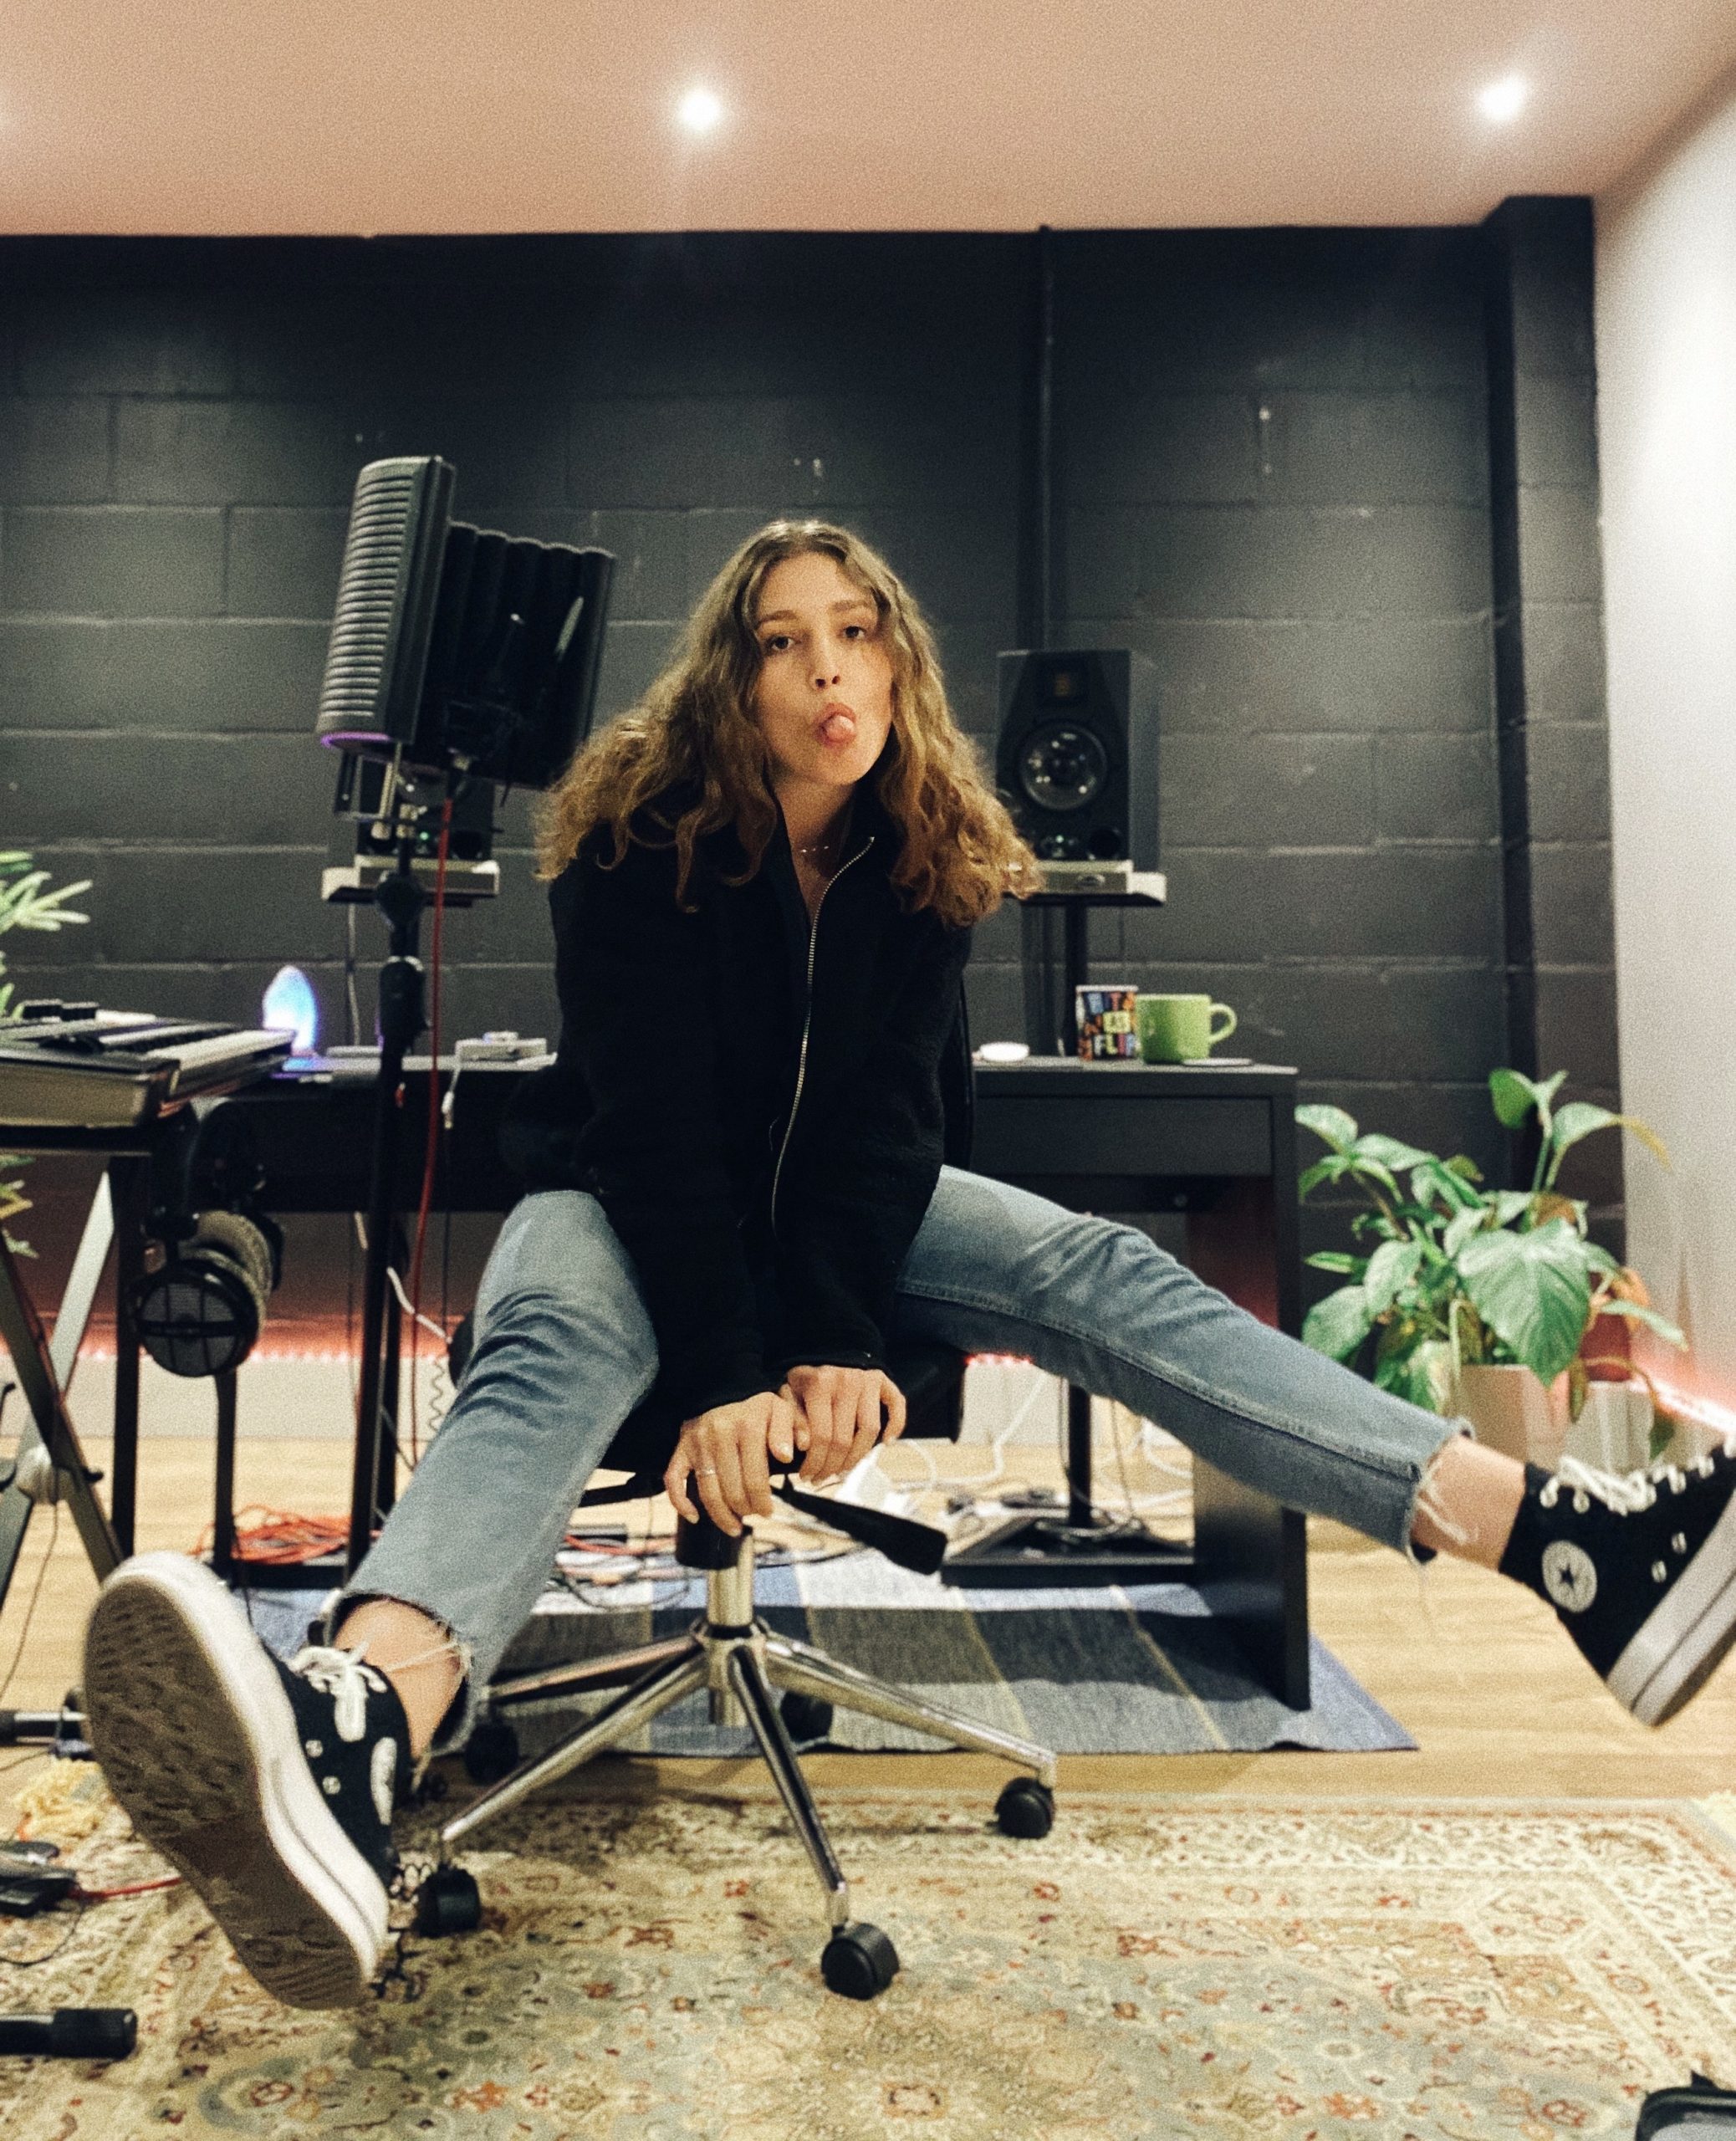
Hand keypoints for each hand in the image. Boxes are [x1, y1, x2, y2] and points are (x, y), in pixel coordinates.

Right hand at [664, 1391, 800, 1536]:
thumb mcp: (781, 1408)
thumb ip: (790, 1429)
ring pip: (707, 1492)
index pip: (755, 1479)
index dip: (762, 1502)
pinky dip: (681, 1502)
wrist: (723, 1386)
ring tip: (734, 1527)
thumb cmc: (757, 1404)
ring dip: (720, 1516)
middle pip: (732, 1490)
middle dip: (745, 1509)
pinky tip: (694, 1517)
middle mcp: (719, 1436)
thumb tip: (787, 1456)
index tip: (769, 1512)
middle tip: (754, 1514)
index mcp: (747, 1427)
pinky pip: (674, 1479)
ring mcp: (698, 1443)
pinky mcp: (682, 1448)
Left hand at [779, 1364, 905, 1485]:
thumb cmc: (805, 1375)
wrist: (826, 1344)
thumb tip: (802, 1447)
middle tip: (822, 1477)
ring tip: (843, 1468)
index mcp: (820, 1385)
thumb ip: (793, 1419)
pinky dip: (896, 1425)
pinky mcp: (882, 1379)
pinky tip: (886, 1442)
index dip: (815, 1463)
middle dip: (832, 1466)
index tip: (807, 1475)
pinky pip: (896, 1405)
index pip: (821, 1437)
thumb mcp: (789, 1393)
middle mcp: (846, 1382)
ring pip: (870, 1431)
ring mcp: (867, 1380)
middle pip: (845, 1440)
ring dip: (858, 1457)